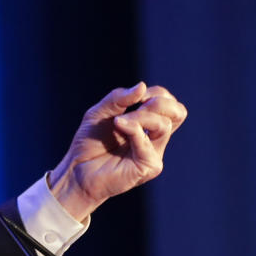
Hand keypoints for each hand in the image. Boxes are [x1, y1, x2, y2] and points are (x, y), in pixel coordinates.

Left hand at [48, 82, 186, 221]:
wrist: (77, 169)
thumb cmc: (90, 142)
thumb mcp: (100, 112)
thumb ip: (119, 98)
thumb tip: (142, 86)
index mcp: (148, 124)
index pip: (169, 102)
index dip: (156, 93)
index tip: (134, 98)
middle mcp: (155, 139)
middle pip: (178, 112)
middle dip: (158, 102)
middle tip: (135, 108)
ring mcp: (153, 153)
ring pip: (164, 124)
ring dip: (140, 116)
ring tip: (118, 121)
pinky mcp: (149, 166)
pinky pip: (148, 143)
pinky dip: (133, 130)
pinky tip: (119, 127)